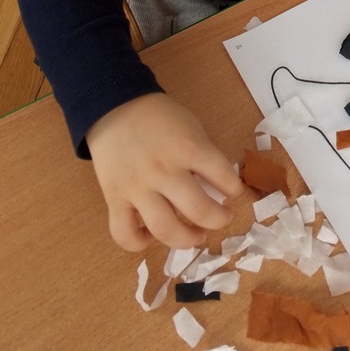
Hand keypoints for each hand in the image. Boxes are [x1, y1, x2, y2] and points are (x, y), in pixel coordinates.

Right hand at [87, 93, 242, 251]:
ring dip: (187, 239)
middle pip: (198, 210)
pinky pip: (125, 234)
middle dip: (218, 220)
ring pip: (165, 229)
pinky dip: (139, 243)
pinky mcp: (114, 199)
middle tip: (222, 218)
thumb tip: (219, 187)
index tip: (235, 193)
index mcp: (188, 148)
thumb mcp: (191, 127)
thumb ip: (203, 156)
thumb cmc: (159, 118)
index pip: (222, 176)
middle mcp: (164, 171)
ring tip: (196, 235)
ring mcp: (137, 188)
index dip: (235, 189)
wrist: (115, 107)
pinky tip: (150, 236)